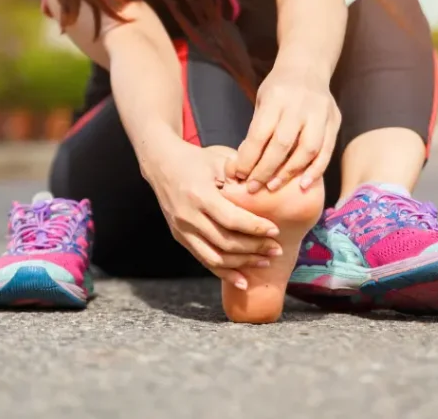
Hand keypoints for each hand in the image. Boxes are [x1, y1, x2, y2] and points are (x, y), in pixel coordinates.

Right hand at [143, 141, 282, 289]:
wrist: (161, 164)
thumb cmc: (196, 159)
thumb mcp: (219, 158)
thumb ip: (241, 175)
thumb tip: (268, 191)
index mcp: (199, 194)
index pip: (232, 219)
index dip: (255, 228)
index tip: (275, 231)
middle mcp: (188, 216)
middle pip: (225, 242)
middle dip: (254, 249)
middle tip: (276, 249)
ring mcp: (182, 229)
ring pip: (215, 257)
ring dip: (242, 264)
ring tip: (264, 263)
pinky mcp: (180, 237)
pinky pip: (204, 260)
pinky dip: (223, 272)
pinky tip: (242, 280)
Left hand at [226, 63, 340, 191]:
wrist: (307, 67)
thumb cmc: (278, 89)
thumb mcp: (261, 101)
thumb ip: (257, 129)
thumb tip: (244, 165)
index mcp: (276, 98)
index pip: (260, 134)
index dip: (249, 158)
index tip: (239, 174)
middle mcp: (300, 105)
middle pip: (283, 144)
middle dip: (266, 170)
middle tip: (253, 187)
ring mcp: (320, 113)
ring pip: (308, 149)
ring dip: (289, 172)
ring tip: (273, 186)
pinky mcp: (334, 120)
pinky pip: (327, 150)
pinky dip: (315, 170)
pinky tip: (303, 184)